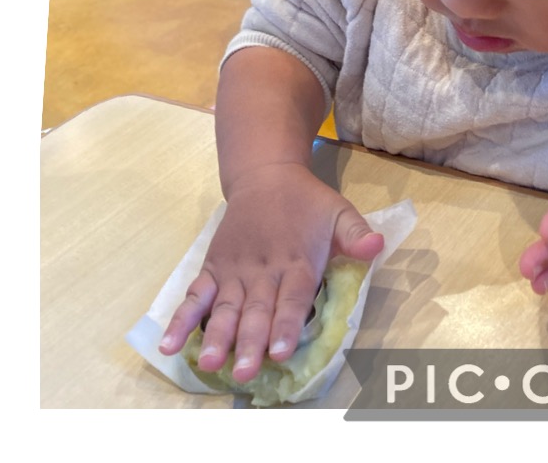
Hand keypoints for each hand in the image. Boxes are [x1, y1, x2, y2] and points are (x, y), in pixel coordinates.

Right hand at [158, 164, 383, 384]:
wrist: (264, 174)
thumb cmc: (306, 202)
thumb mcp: (339, 212)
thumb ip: (356, 234)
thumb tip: (378, 246)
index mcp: (296, 260)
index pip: (291, 298)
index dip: (286, 325)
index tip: (280, 352)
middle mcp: (262, 269)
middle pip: (255, 310)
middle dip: (248, 342)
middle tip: (243, 372)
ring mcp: (233, 270)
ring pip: (224, 307)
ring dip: (216, 336)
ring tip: (209, 363)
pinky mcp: (213, 268)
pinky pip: (195, 295)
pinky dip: (182, 319)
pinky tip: (170, 344)